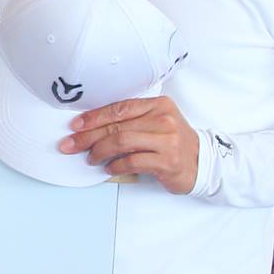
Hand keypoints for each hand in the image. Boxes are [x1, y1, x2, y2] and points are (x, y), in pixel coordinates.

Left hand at [60, 96, 200, 194]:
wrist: (202, 162)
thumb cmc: (172, 142)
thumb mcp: (156, 122)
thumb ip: (131, 120)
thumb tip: (92, 127)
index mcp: (158, 105)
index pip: (119, 108)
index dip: (94, 117)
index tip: (75, 125)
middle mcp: (164, 120)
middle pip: (117, 126)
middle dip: (88, 136)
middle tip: (70, 144)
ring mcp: (167, 141)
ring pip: (122, 142)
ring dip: (100, 151)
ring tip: (90, 158)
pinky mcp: (167, 161)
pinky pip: (132, 161)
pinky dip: (115, 165)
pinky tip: (108, 167)